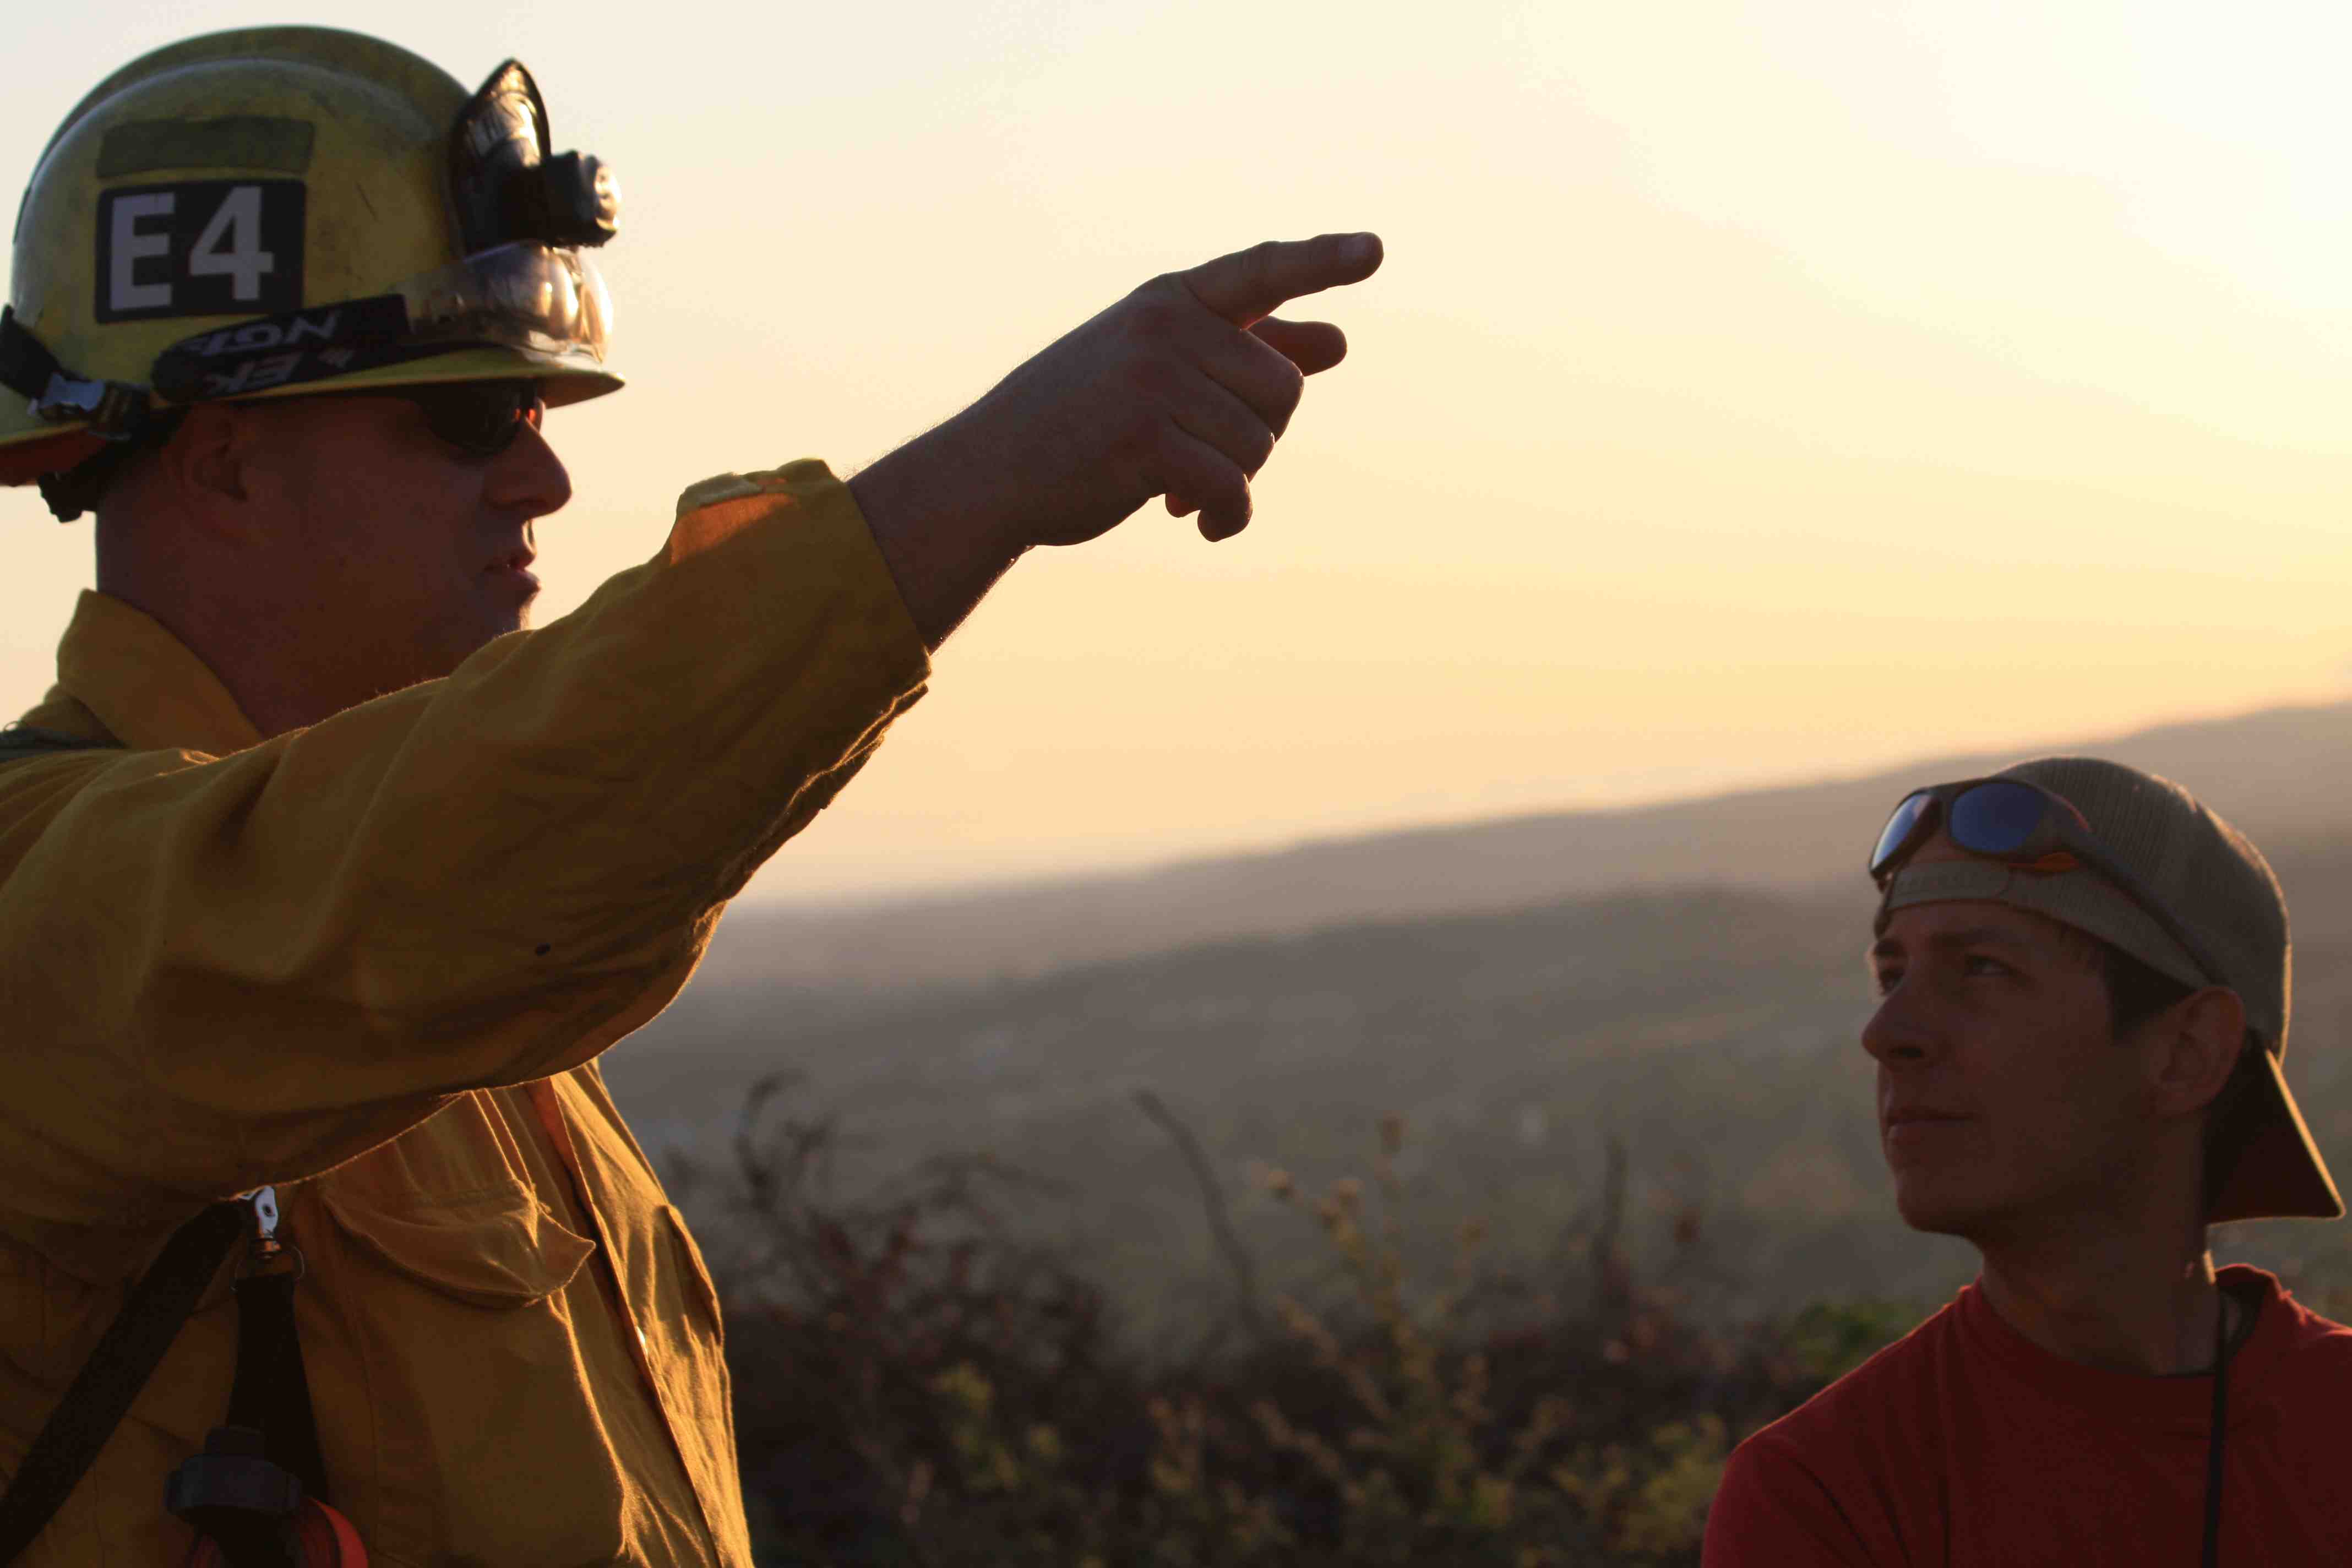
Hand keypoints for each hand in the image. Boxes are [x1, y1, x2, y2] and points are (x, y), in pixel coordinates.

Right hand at [852, 232, 1382, 641]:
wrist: (993, 472)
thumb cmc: (1082, 420)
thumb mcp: (1161, 371)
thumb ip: (1246, 353)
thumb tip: (1337, 344)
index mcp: (1171, 301)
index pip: (1261, 271)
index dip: (1322, 261)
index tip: (1377, 252)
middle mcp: (1165, 327)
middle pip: (1282, 388)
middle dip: (1261, 435)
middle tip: (1209, 454)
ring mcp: (1153, 379)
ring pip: (1259, 443)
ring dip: (1235, 482)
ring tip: (1188, 492)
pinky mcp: (1144, 438)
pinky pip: (1231, 487)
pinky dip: (1227, 516)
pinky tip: (1196, 523)